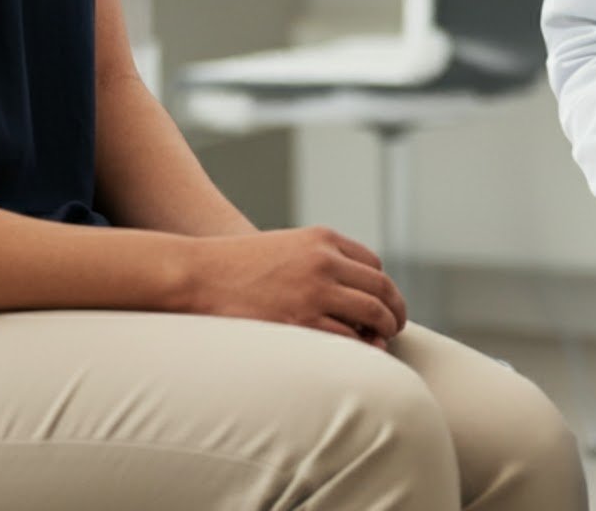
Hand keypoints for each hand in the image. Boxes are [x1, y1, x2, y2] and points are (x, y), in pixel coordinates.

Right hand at [185, 226, 406, 345]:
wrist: (199, 274)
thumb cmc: (239, 266)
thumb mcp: (287, 248)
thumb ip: (319, 262)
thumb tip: (351, 293)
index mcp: (323, 239)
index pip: (374, 265)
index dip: (382, 289)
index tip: (382, 305)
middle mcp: (325, 261)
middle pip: (380, 289)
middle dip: (394, 311)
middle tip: (396, 327)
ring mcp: (314, 291)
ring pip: (371, 314)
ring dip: (383, 331)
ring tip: (382, 343)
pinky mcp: (300, 322)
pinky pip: (347, 340)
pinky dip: (359, 350)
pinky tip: (357, 356)